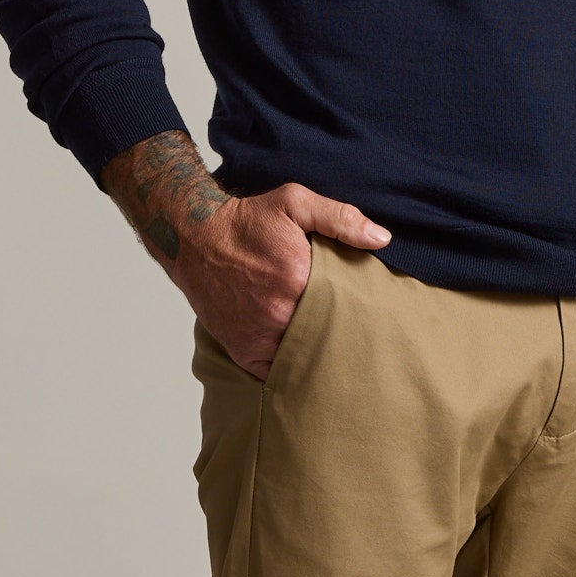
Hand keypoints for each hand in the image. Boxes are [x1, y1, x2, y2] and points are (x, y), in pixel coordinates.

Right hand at [99, 134, 387, 377]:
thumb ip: (341, 218)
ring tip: (336, 348)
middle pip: (327, 334)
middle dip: (342, 333)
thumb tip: (382, 238)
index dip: (358, 307)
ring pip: (305, 357)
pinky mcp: (244, 351)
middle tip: (358, 332)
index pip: (345, 305)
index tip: (367, 306)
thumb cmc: (246, 221)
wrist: (193, 238)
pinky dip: (291, 369)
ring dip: (319, 353)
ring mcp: (260, 335)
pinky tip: (305, 361)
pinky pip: (277, 373)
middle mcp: (279, 313)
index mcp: (298, 279)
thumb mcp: (295, 203)